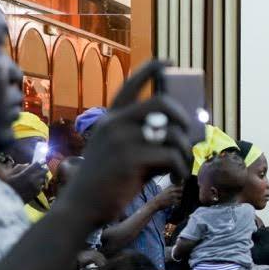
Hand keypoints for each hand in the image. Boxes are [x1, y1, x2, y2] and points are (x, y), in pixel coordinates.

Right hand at [5, 162, 48, 202]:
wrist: (6, 201)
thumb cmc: (5, 186)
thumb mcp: (9, 174)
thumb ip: (19, 168)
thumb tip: (28, 164)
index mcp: (26, 174)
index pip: (37, 165)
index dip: (40, 162)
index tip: (41, 161)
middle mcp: (33, 180)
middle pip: (44, 171)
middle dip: (42, 169)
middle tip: (40, 168)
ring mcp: (36, 188)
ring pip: (44, 178)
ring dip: (41, 176)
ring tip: (37, 176)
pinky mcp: (36, 193)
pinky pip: (41, 186)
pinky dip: (40, 183)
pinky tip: (34, 183)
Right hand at [54, 61, 193, 227]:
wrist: (82, 207)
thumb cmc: (108, 181)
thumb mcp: (121, 151)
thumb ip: (144, 138)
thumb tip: (181, 133)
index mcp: (110, 118)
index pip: (131, 84)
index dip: (151, 69)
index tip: (168, 62)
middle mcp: (114, 123)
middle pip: (162, 103)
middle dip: (182, 118)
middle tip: (186, 136)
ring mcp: (122, 139)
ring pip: (172, 133)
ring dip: (184, 152)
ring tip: (181, 167)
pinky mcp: (130, 159)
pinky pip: (171, 156)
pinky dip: (180, 168)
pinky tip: (175, 179)